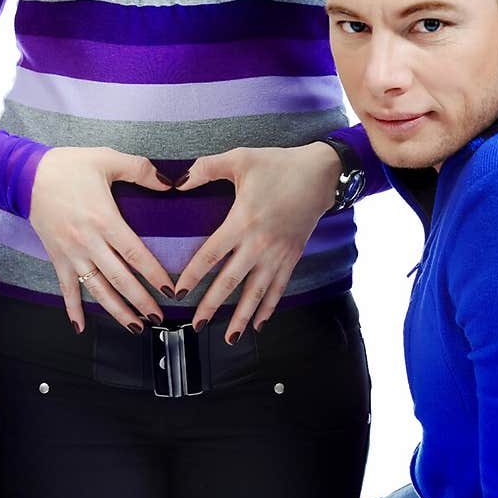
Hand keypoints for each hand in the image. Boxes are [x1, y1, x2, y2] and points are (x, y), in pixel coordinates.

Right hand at [28, 146, 174, 332]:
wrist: (27, 174)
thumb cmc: (68, 166)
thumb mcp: (107, 158)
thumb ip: (140, 170)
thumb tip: (170, 183)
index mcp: (104, 219)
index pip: (135, 253)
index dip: (154, 274)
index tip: (169, 289)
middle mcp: (89, 242)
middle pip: (119, 278)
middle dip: (141, 301)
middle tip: (159, 317)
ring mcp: (71, 253)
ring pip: (97, 289)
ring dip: (116, 311)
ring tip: (135, 326)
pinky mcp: (56, 257)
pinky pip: (66, 288)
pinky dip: (72, 309)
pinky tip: (81, 327)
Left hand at [174, 143, 341, 342]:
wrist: (320, 173)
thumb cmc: (277, 164)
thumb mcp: (239, 158)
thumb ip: (205, 169)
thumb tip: (177, 182)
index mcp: (242, 221)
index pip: (210, 255)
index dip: (192, 276)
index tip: (178, 293)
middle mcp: (259, 243)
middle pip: (230, 282)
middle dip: (211, 306)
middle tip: (194, 325)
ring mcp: (277, 254)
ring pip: (256, 293)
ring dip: (241, 316)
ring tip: (228, 338)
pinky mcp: (292, 257)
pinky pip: (278, 288)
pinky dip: (268, 308)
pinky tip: (258, 324)